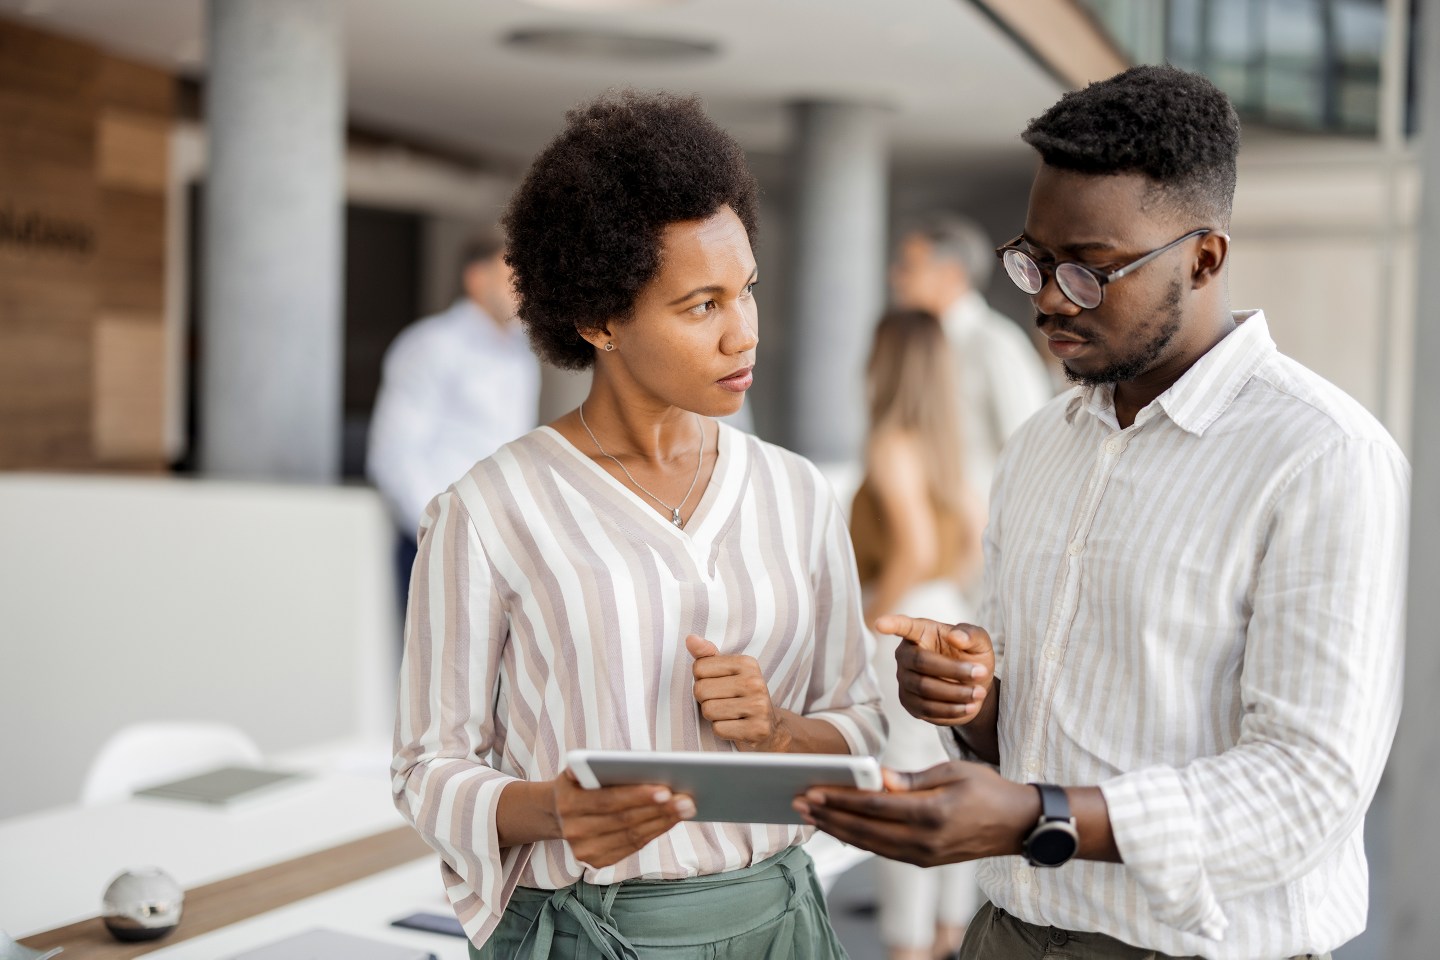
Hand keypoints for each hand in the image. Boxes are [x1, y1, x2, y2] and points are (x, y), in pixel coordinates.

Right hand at [550, 769, 694, 867]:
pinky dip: (654, 832)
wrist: (558, 813)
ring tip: (686, 808)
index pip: (608, 801)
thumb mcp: (579, 769)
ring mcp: (585, 851)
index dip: (638, 796)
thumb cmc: (580, 783)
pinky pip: (632, 847)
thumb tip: (636, 763)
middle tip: (687, 800)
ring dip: (663, 822)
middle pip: (624, 821)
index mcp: (568, 803)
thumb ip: (597, 765)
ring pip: (632, 836)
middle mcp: (573, 831)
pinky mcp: (597, 862)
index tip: (666, 789)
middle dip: (659, 810)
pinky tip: (671, 820)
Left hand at [686, 635, 786, 751]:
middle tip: (722, 702)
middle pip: (701, 690)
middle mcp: (755, 682)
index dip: (702, 680)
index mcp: (747, 663)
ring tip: (729, 714)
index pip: (699, 668)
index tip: (718, 686)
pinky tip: (735, 726)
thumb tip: (690, 639)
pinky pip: (719, 729)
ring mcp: (759, 706)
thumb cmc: (741, 696)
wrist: (769, 727)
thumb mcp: (727, 672)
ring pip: (708, 710)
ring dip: (713, 716)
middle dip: (705, 700)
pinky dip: (722, 731)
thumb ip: (707, 655)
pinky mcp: (758, 729)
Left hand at [793, 761, 1036, 866]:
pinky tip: (840, 829)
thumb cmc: (988, 789)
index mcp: (932, 813)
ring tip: (812, 817)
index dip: (839, 799)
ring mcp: (924, 856)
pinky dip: (858, 840)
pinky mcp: (925, 861)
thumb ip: (911, 779)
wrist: (1019, 825)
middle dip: (828, 817)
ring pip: (869, 845)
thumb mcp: (952, 772)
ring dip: (837, 831)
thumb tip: (875, 779)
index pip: (873, 806)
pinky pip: (883, 852)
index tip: (812, 791)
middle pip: (864, 830)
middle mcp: (925, 841)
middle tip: (798, 804)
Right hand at [878, 615, 992, 725]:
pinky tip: (969, 706)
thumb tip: (956, 637)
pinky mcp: (909, 703)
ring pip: (924, 688)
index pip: (904, 626)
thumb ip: (971, 635)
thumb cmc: (972, 656)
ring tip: (979, 693)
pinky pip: (927, 709)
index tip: (881, 624)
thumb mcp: (980, 642)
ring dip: (956, 693)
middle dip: (953, 669)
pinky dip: (951, 709)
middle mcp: (906, 655)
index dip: (892, 625)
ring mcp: (904, 680)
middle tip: (981, 673)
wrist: (974, 687)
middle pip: (921, 662)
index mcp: (921, 633)